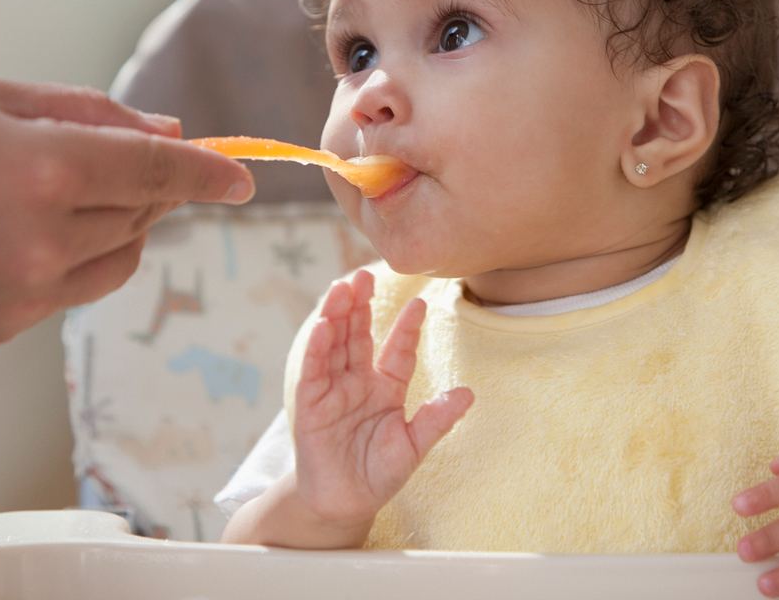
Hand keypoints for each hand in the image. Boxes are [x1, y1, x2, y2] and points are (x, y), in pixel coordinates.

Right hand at [293, 269, 472, 532]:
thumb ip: (436, 419)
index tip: (420, 303)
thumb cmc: (378, 473)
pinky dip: (318, 348)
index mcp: (385, 387)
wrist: (344, 503)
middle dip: (361, 305)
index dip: (406, 327)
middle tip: (364, 274)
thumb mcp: (414, 445)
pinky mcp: (310, 404)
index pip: (396, 350)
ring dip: (337, 315)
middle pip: (359, 335)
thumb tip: (468, 393)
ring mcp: (333, 390)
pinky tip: (324, 326)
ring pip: (335, 344)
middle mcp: (358, 382)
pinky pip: (314, 371)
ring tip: (342, 288)